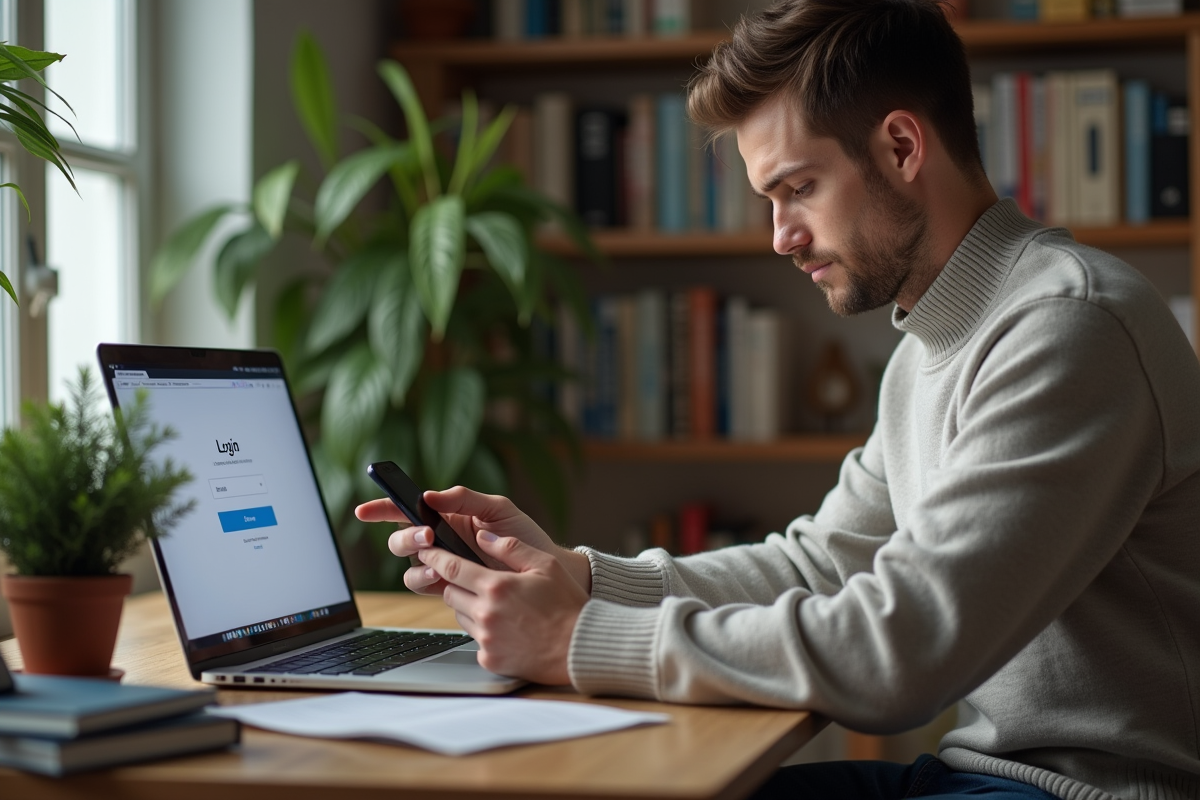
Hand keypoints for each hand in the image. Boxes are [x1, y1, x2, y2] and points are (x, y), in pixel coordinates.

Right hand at [354, 486, 590, 595]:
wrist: (545, 572)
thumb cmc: (525, 537)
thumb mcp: (499, 509)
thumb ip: (465, 499)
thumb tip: (430, 496)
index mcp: (448, 517)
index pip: (408, 510)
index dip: (383, 508)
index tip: (364, 510)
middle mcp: (440, 541)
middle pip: (402, 539)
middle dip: (406, 536)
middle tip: (427, 535)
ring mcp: (444, 565)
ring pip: (410, 564)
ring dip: (417, 560)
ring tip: (438, 560)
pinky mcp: (450, 588)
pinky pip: (425, 585)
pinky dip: (427, 579)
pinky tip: (442, 576)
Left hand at [417, 531, 588, 684]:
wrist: (579, 648)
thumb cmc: (567, 604)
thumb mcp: (545, 565)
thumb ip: (511, 548)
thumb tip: (482, 536)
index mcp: (497, 586)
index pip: (451, 568)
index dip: (434, 557)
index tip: (426, 551)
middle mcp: (486, 614)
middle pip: (451, 592)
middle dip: (457, 584)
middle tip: (478, 581)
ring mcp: (486, 639)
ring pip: (461, 616)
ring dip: (470, 607)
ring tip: (501, 606)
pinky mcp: (489, 659)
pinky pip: (474, 639)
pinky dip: (484, 631)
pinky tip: (508, 628)